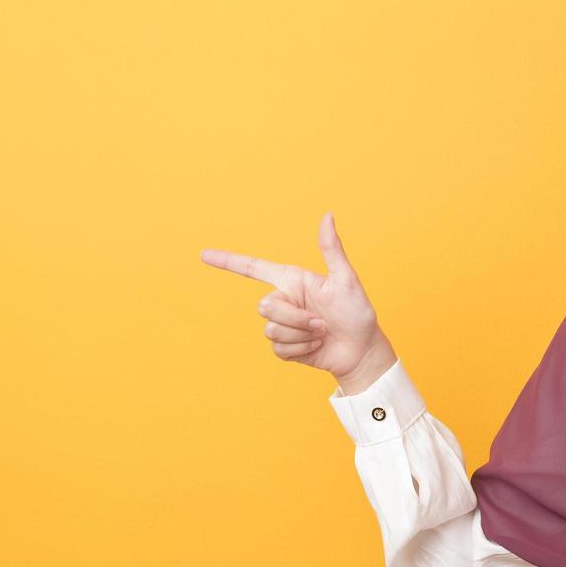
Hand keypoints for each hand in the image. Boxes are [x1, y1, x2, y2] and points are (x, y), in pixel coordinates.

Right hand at [201, 212, 394, 385]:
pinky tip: (316, 347)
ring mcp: (283, 325)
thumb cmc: (357, 313)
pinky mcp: (285, 347)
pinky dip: (301, 350)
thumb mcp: (346, 280)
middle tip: (322, 322)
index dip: (228, 261)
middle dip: (294, 318)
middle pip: (265, 306)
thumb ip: (332, 249)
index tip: (204, 254)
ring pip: (271, 330)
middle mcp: (285, 300)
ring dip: (301, 335)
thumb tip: (327, 215)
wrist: (362, 351)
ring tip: (321, 333)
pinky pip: (279, 349)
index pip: (254, 268)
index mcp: (293, 281)